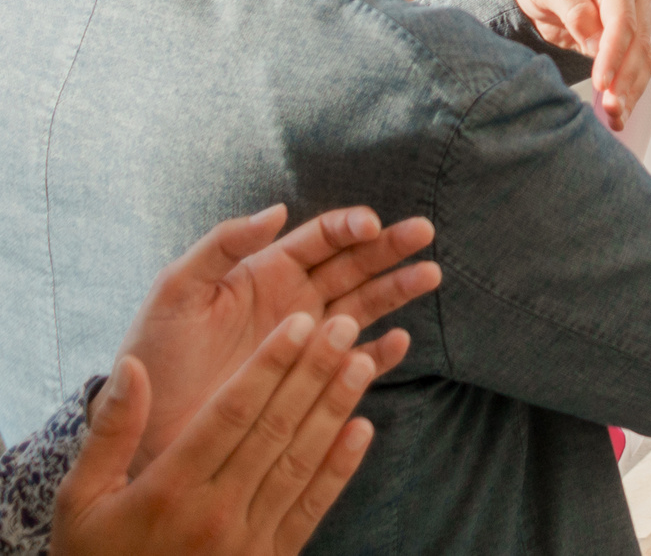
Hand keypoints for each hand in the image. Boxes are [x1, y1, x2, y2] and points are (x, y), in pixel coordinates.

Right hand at [52, 310, 390, 555]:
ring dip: (335, 409)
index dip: (269, 365)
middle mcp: (213, 512)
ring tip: (362, 362)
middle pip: (274, 429)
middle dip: (312, 372)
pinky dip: (340, 468)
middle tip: (343, 324)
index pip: (231, 413)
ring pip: (300, 462)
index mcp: (168, 489)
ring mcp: (245, 540)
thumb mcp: (81, 499)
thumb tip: (132, 366)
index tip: (299, 322)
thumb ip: (111, 432)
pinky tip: (362, 428)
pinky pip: (311, 509)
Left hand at [117, 206, 437, 466]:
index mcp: (266, 272)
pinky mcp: (311, 383)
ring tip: (430, 275)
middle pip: (355, 265)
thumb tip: (277, 210)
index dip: (348, 226)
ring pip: (366, 306)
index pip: (320, 238)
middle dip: (390, 248)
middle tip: (424, 232)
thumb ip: (222, 246)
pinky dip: (380, 355)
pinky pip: (355, 364)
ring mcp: (307, 342)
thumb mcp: (175, 291)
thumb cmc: (153, 354)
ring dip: (398, 290)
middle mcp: (295, 301)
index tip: (370, 225)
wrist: (143, 425)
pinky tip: (400, 342)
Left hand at [507, 0, 650, 129]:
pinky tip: (621, 112)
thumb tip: (596, 40)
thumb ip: (573, 7)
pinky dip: (632, 90)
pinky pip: (638, 66)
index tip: (601, 82)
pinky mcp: (629, 39)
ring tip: (616, 116)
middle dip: (626, 78)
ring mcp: (636, 18)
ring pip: (645, 58)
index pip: (623, 20)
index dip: (614, 54)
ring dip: (632, 89)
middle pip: (639, 43)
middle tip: (610, 106)